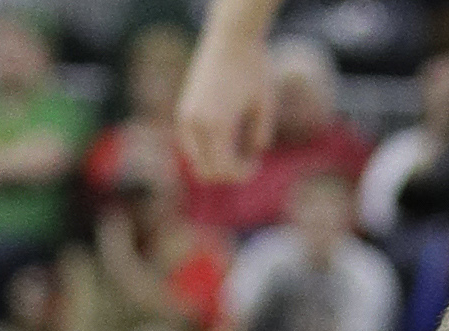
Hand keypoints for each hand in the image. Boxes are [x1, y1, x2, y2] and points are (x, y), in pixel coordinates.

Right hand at [178, 27, 273, 181]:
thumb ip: (259, 136)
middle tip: (249, 159)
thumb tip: (252, 154)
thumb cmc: (253, 68)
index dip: (242, 174)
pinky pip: (190, 145)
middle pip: (207, 173)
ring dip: (216, 162)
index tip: (256, 162)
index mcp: (217, 126)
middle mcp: (196, 124)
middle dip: (229, 173)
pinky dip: (206, 150)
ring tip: (238, 147)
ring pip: (196, 161)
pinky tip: (226, 136)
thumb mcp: (265, 106)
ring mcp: (186, 117)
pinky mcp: (184, 110)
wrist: (231, 37)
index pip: (224, 170)